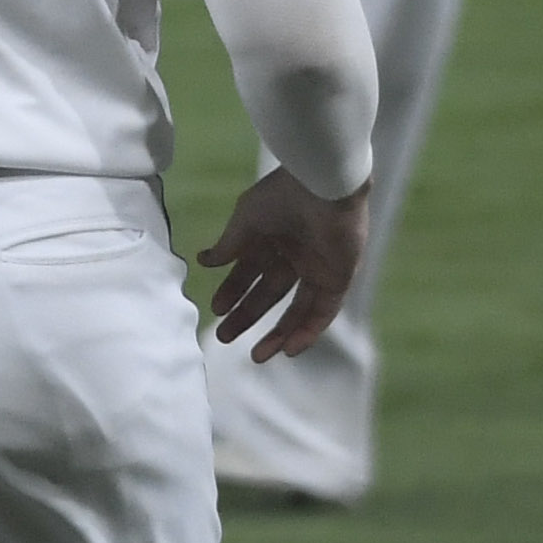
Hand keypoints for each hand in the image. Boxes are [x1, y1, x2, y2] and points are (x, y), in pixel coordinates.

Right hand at [201, 167, 369, 362]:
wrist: (322, 186)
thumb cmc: (282, 196)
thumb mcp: (245, 219)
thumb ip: (229, 245)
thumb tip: (204, 261)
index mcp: (270, 238)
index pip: (248, 273)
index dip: (232, 292)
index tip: (216, 309)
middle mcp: (292, 256)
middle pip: (268, 295)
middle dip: (247, 316)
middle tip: (224, 337)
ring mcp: (316, 268)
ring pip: (296, 310)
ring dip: (277, 333)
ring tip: (257, 356)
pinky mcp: (337, 278)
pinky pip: (323, 312)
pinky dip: (307, 331)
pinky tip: (289, 349)